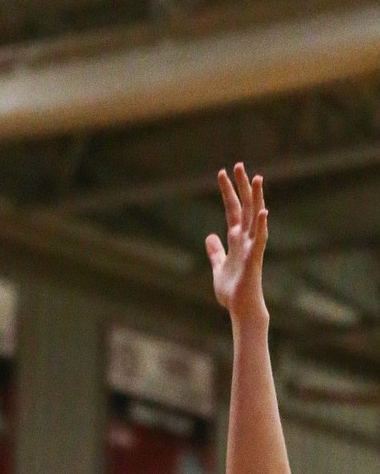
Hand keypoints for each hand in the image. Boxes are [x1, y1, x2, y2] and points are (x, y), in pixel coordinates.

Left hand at [207, 164, 267, 323]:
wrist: (240, 308)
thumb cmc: (232, 291)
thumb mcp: (218, 267)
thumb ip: (215, 251)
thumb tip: (210, 237)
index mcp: (236, 239)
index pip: (232, 209)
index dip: (227, 192)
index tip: (222, 174)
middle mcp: (246, 239)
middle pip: (244, 207)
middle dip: (241, 186)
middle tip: (238, 165)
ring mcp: (252, 247)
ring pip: (255, 217)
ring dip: (256, 198)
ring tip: (257, 178)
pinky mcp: (254, 259)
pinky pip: (260, 239)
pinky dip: (261, 225)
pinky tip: (262, 211)